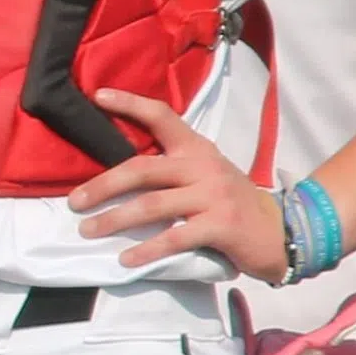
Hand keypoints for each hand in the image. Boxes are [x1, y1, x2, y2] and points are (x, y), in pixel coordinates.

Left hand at [72, 89, 284, 272]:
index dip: (130, 104)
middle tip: (74, 201)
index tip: (98, 96)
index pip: (162, 117)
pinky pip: (175, 237)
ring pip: (152, 205)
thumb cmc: (231, 202)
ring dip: (115, 220)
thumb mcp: (206, 174)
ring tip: (87, 230)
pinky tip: (125, 258)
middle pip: (142, 169)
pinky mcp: (222, 225)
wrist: (281, 230)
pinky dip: (147, 250)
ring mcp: (214, 195)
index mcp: (197, 149)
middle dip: (103, 185)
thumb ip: (173, 168)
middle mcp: (203, 166)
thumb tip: (118, 175)